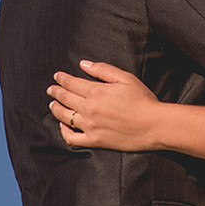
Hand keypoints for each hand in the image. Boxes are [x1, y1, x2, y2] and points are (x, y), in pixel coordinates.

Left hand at [48, 61, 162, 150]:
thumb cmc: (142, 100)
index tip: (57, 76)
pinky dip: (64, 131)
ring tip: (53, 105)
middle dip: (56, 92)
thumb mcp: (125, 78)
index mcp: (97, 92)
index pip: (72, 83)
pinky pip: (72, 138)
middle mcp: (89, 109)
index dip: (62, 79)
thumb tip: (83, 64)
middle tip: (51, 89)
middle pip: (66, 98)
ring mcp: (90, 126)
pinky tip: (63, 126)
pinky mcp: (94, 140)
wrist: (153, 125)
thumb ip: (102, 70)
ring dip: (56, 109)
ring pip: (65, 117)